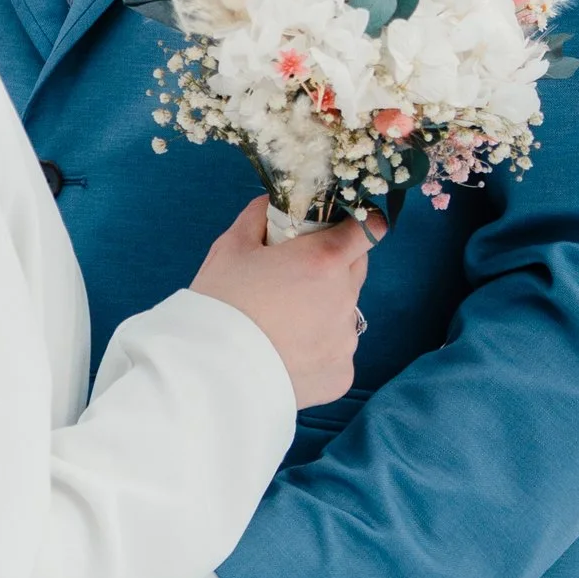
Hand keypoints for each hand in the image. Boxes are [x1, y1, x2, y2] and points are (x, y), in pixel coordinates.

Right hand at [190, 199, 374, 407]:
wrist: (209, 373)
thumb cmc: (219, 304)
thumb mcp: (230, 248)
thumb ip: (258, 217)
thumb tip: (271, 203)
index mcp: (324, 260)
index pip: (368, 230)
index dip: (356, 225)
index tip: (341, 229)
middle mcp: (345, 299)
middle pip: (355, 271)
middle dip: (333, 267)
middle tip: (294, 277)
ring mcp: (346, 341)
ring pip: (345, 314)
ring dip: (324, 311)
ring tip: (282, 324)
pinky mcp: (341, 374)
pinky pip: (336, 353)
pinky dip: (318, 350)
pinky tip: (286, 353)